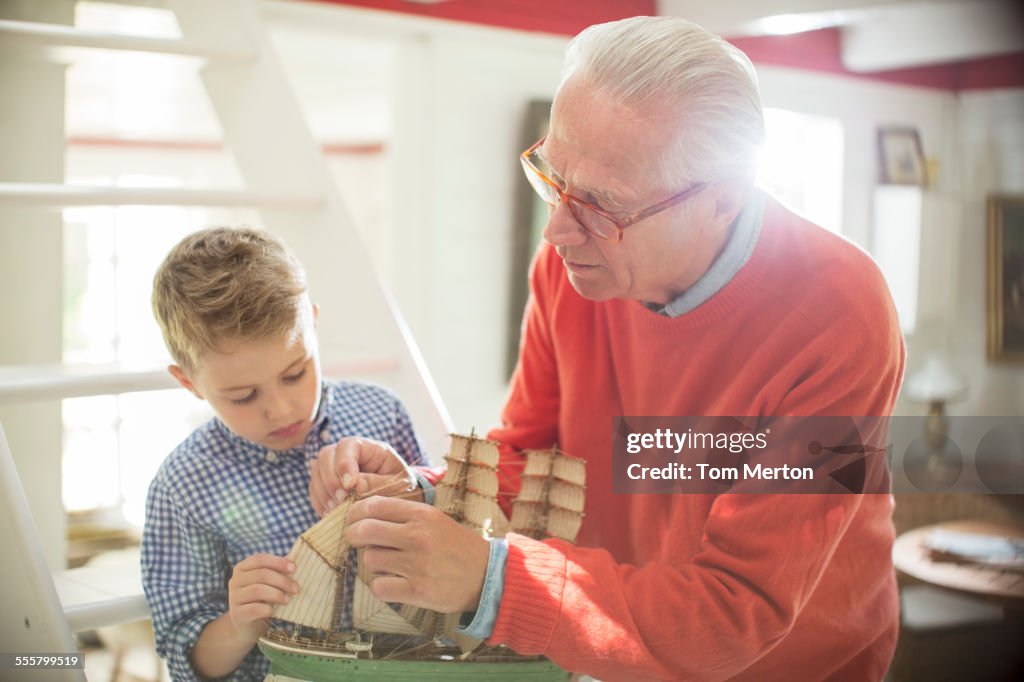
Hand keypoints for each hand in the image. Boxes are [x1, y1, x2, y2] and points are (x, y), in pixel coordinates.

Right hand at [226, 554, 297, 643]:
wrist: (247, 626)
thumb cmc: (262, 600)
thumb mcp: (268, 584)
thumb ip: (278, 573)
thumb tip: (294, 565)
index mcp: (242, 568)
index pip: (260, 559)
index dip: (278, 562)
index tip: (294, 568)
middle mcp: (235, 580)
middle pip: (261, 575)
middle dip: (282, 581)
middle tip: (295, 589)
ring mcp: (234, 597)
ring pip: (258, 590)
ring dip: (277, 595)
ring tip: (287, 600)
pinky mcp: (236, 614)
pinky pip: (254, 608)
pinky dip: (267, 609)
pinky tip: (274, 611)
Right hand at [310, 437, 419, 516]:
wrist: (398, 503)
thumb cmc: (400, 490)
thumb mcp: (395, 486)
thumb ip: (376, 484)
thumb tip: (354, 486)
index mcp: (370, 448)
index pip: (348, 445)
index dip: (344, 464)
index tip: (349, 486)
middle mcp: (348, 453)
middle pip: (326, 455)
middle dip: (330, 479)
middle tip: (340, 500)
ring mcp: (334, 467)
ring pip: (316, 471)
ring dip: (323, 492)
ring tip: (336, 509)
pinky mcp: (327, 484)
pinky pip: (314, 489)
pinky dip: (319, 501)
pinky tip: (330, 513)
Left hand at [346, 496, 489, 613]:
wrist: (486, 575)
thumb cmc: (456, 545)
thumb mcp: (435, 519)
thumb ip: (403, 515)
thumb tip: (364, 515)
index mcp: (422, 514)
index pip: (374, 506)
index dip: (355, 512)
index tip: (352, 519)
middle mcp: (418, 537)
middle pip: (364, 531)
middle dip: (353, 535)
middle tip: (356, 540)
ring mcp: (417, 565)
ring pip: (370, 560)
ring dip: (373, 562)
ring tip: (388, 563)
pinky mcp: (417, 591)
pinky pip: (379, 587)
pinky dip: (382, 586)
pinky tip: (394, 582)